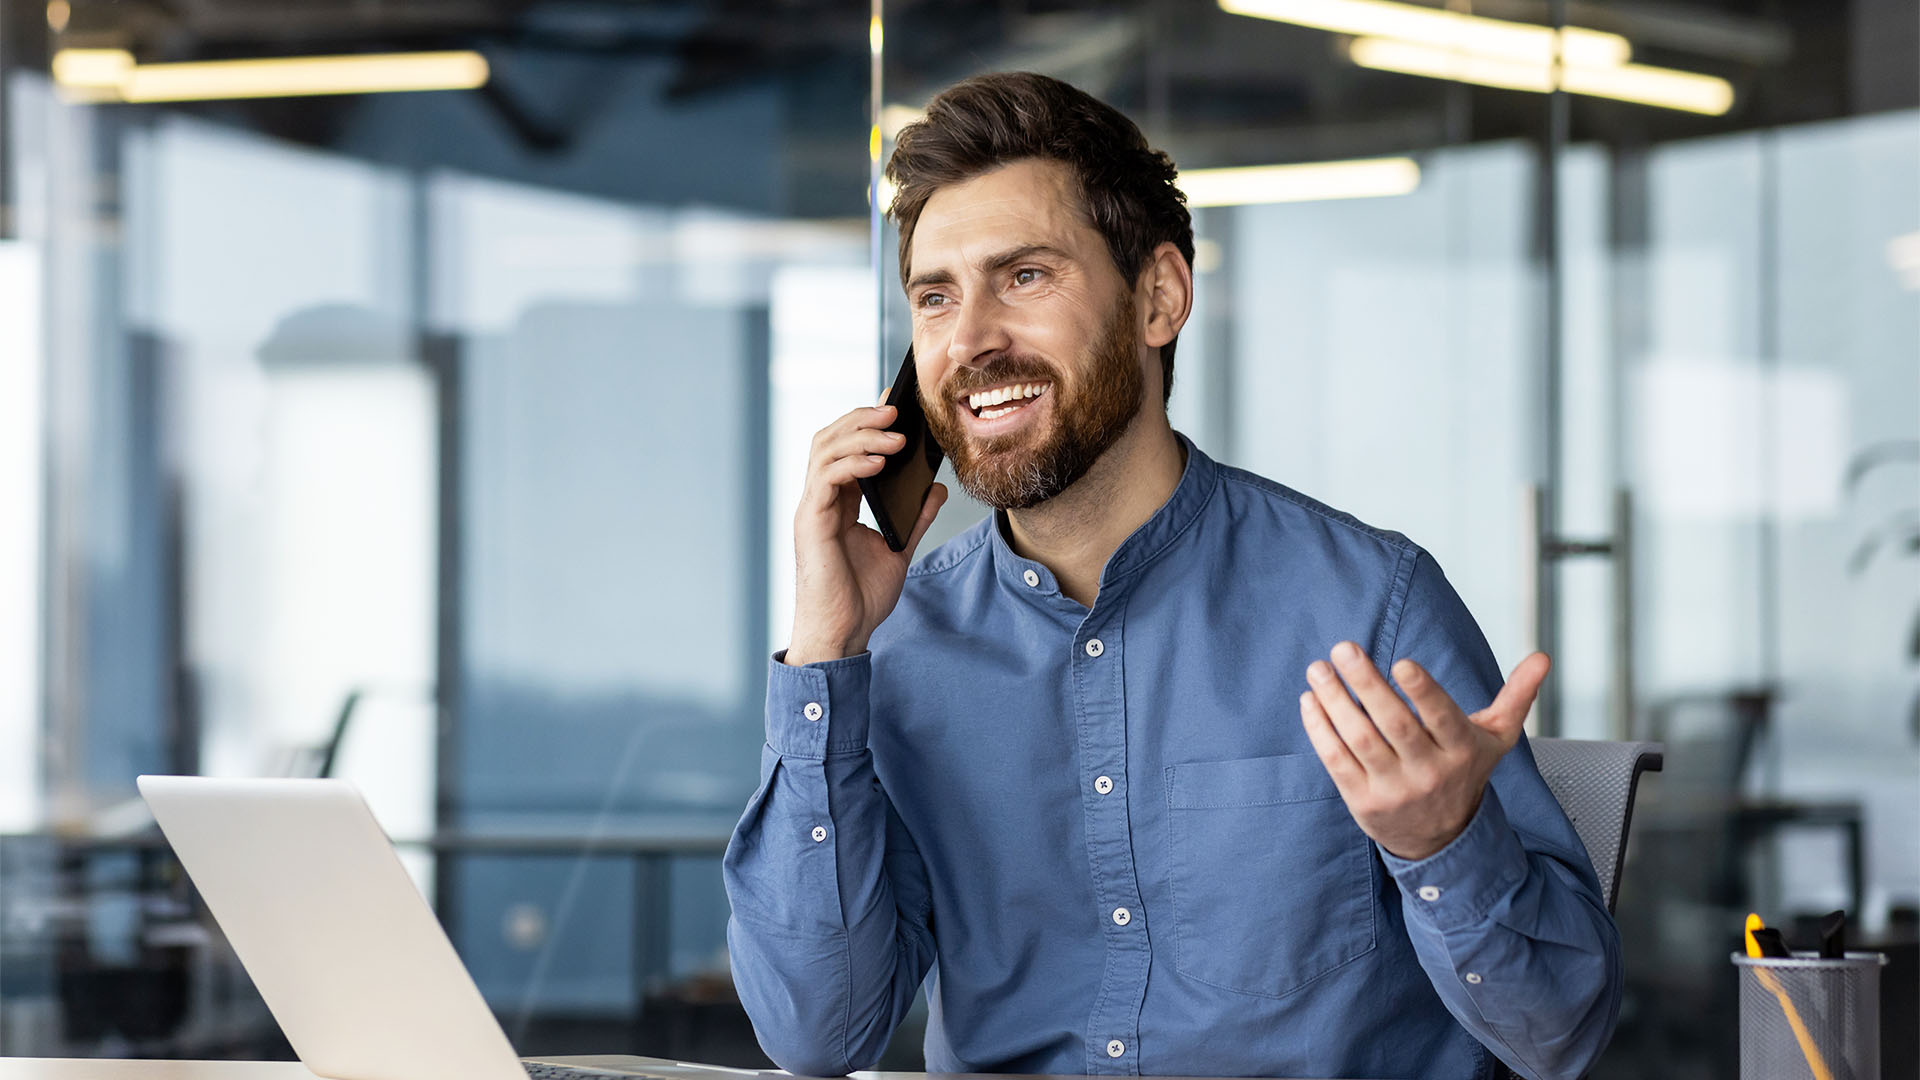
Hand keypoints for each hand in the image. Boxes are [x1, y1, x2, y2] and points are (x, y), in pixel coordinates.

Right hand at [786, 404, 947, 665]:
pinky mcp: (810, 523)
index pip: (846, 449)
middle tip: (896, 407)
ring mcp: (811, 509)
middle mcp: (820, 501)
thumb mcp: (900, 549)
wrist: (842, 635)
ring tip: (894, 431)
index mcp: (838, 504)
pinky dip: (852, 463)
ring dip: (861, 434)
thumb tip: (936, 487)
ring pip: (825, 450)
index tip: (898, 407)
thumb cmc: (861, 599)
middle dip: (862, 418)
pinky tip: (879, 461)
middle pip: (830, 439)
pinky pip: (826, 479)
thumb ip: (916, 517)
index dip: (867, 424)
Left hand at [1298, 642, 1550, 860]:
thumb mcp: (1496, 739)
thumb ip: (1516, 696)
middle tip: (1344, 648)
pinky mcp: (1364, 801)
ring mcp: (1394, 788)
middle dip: (1367, 684)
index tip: (1402, 662)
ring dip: (1336, 702)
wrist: (1442, 839)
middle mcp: (1429, 771)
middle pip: (1394, 724)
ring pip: (1361, 740)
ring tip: (1318, 670)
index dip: (1423, 692)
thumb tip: (1543, 658)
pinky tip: (1310, 701)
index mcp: (1461, 749)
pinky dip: (1320, 731)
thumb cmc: (1464, 773)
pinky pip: (1337, 762)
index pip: (1442, 718)